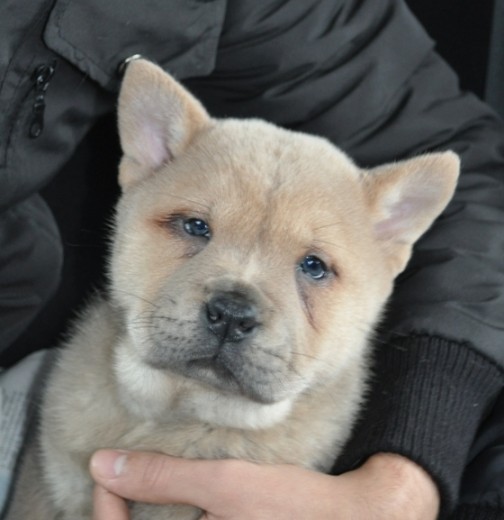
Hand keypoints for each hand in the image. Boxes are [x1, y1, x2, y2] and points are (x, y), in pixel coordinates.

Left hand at [90, 450, 438, 519]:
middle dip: (121, 510)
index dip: (105, 508)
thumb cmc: (292, 507)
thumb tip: (103, 464)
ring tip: (146, 481)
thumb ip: (163, 478)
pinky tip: (185, 495)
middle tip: (120, 476)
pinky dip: (175, 515)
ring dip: (146, 512)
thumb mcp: (225, 485)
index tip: (107, 473)